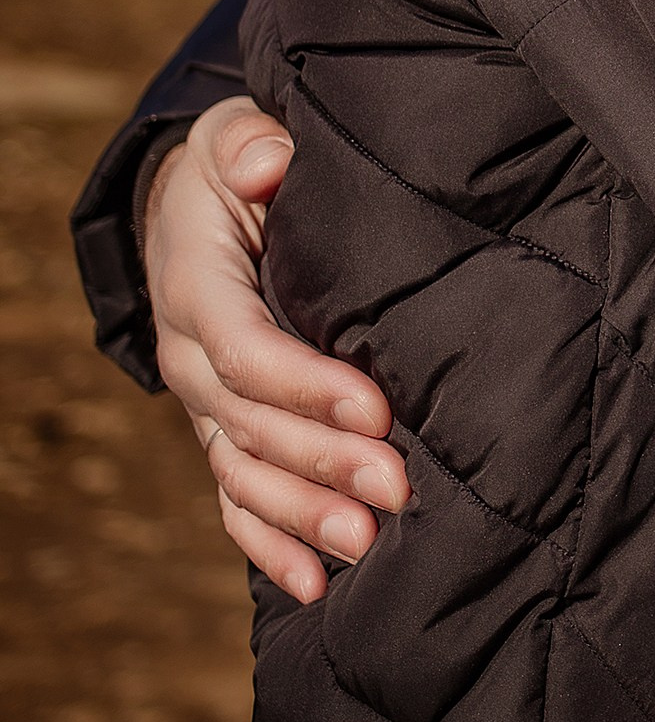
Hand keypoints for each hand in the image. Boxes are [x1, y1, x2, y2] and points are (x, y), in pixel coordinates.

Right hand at [146, 96, 407, 601]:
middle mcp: (192, 356)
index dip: (306, 385)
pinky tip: (317, 584)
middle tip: (396, 488)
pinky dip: (271, 545)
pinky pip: (235, 501)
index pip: (245, 348)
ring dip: (302, 515)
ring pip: (242, 473)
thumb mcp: (233, 136)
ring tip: (365, 545)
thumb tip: (266, 161)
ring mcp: (205, 405)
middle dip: (321, 462)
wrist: (190, 213)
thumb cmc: (235, 170)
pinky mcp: (224, 434)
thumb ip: (247, 142)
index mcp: (197, 286)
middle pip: (249, 423)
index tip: (376, 410)